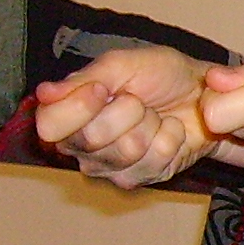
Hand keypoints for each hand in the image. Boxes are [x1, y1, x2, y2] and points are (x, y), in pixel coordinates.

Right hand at [34, 45, 222, 188]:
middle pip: (92, 137)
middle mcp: (81, 145)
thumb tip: (43, 94)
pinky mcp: (139, 179)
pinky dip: (170, 136)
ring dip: (151, 123)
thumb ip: (83, 80)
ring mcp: (109, 167)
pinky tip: (167, 130)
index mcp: (68, 112)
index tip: (103, 90)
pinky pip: (156, 159)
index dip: (78, 108)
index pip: (49, 125)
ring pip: (128, 149)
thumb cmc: (158, 75)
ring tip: (153, 115)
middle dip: (127, 110)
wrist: (200, 93)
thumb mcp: (121, 65)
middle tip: (138, 100)